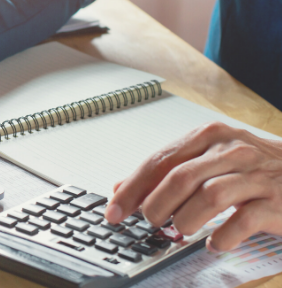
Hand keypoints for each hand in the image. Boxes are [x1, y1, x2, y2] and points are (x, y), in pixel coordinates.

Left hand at [105, 122, 281, 251]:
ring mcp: (255, 175)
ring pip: (209, 196)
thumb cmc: (253, 167)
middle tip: (151, 222)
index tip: (115, 210)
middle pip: (180, 177)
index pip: (160, 160)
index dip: (132, 188)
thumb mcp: (209, 158)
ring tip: (182, 230)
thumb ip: (167, 171)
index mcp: (208, 136)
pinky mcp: (275, 201)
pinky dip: (223, 236)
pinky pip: (243, 221)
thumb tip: (122, 189)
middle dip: (156, 205)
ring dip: (187, 219)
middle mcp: (231, 150)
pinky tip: (215, 243)